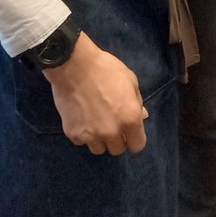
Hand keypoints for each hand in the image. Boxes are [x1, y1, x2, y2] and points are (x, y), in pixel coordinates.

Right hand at [45, 32, 148, 155]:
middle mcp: (111, 132)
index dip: (134, 139)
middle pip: (117, 150)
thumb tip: (142, 116)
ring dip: (99, 139)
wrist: (74, 65)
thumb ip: (137, 102)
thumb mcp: (130, 81)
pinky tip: (81, 117)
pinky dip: (83, 133)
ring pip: (98, 149)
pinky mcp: (73, 134)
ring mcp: (91, 135)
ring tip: (95, 122)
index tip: (129, 132)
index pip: (137, 146)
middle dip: (116, 139)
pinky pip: (81, 141)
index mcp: (130, 119)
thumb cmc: (106, 69)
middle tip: (111, 124)